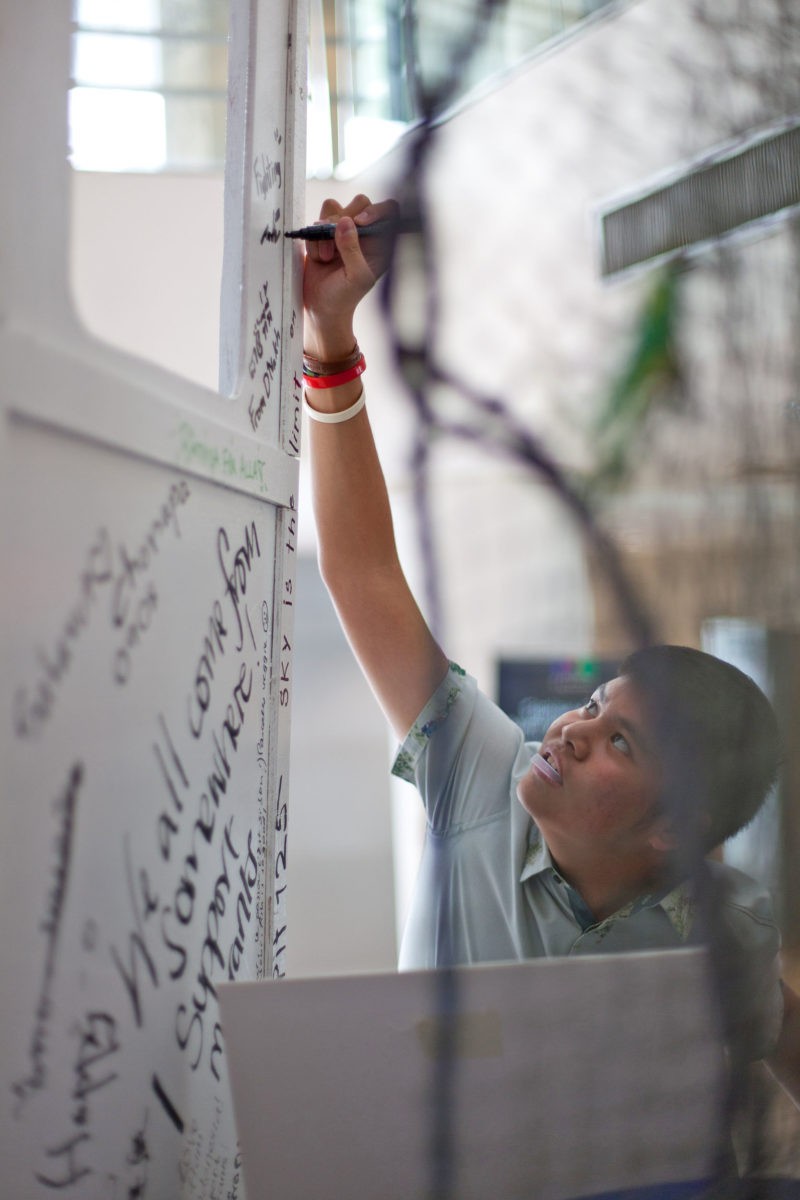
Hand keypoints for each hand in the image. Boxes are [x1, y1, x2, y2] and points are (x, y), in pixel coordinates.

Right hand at [302, 194, 397, 358]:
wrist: (321, 309)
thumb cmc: (344, 298)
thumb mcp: (356, 277)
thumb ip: (353, 249)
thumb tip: (346, 222)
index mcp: (380, 244)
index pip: (388, 211)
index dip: (374, 210)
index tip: (359, 222)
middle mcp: (364, 234)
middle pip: (359, 202)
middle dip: (345, 217)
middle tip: (337, 237)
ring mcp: (342, 233)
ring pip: (334, 208)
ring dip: (326, 231)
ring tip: (327, 257)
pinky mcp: (323, 235)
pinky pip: (316, 222)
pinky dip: (314, 239)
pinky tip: (320, 259)